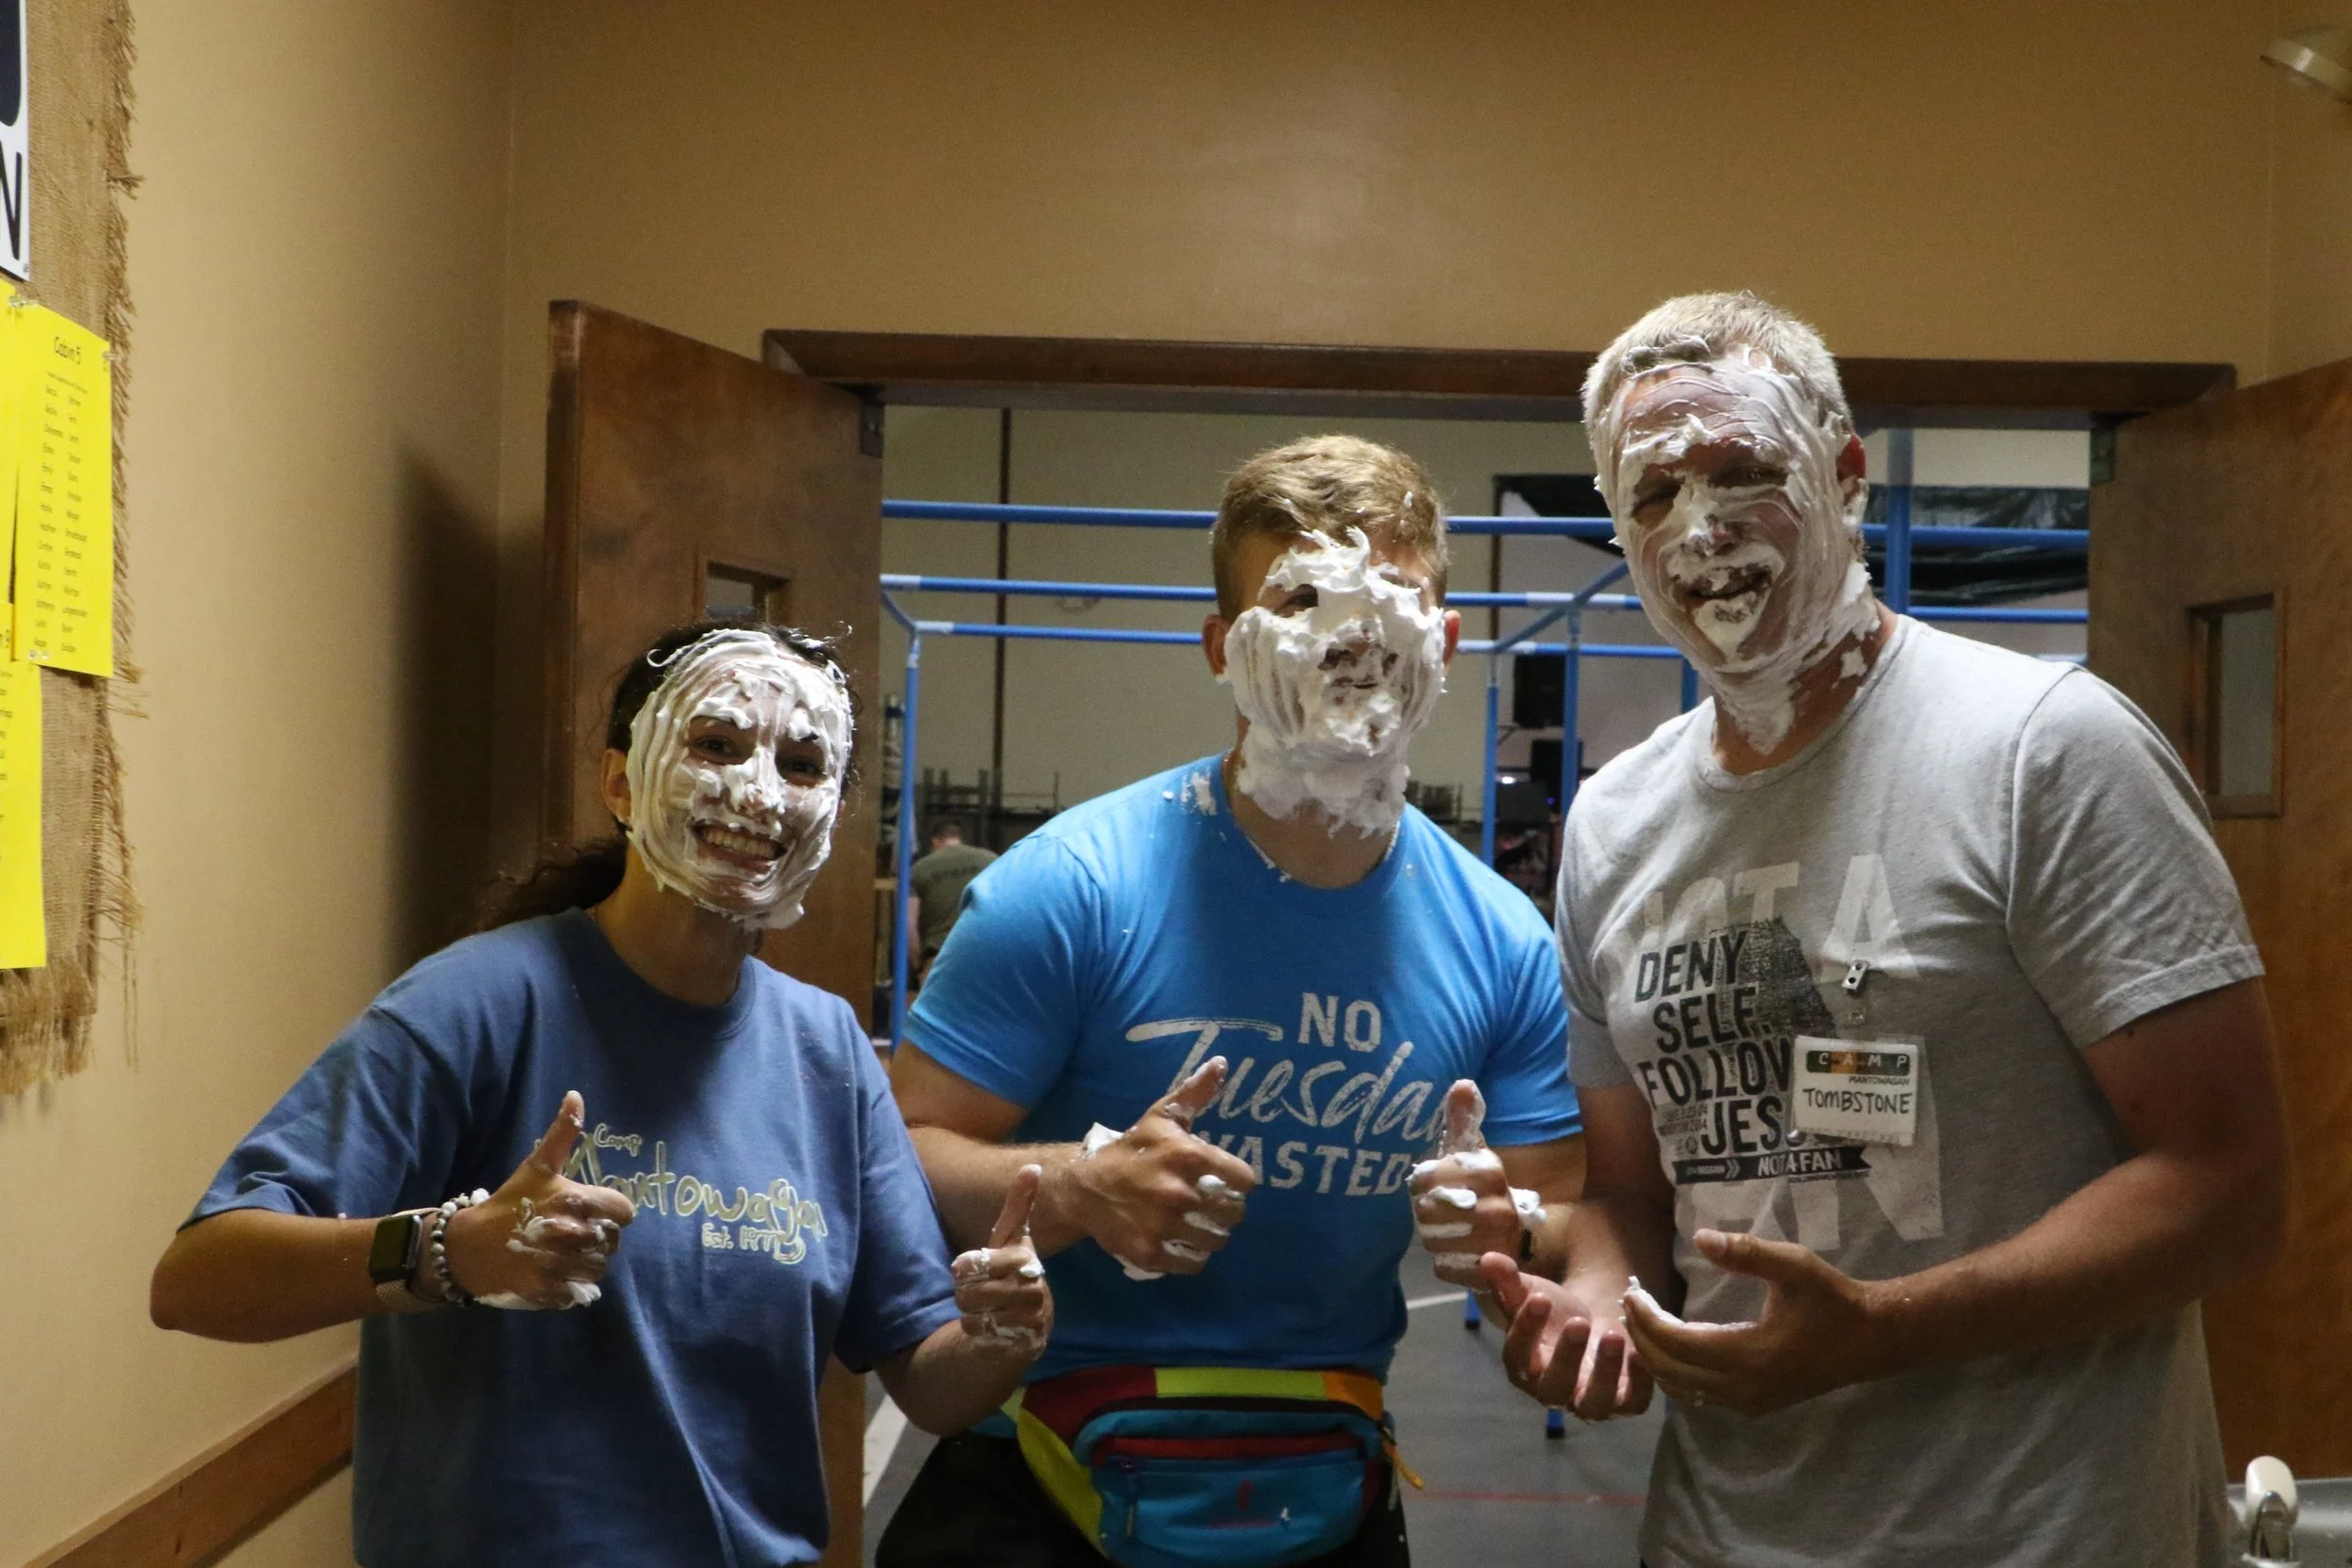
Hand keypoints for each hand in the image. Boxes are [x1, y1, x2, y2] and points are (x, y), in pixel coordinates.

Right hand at [443, 1092, 636, 1309]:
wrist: (465, 1246)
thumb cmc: (508, 1204)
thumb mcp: (536, 1166)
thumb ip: (562, 1133)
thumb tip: (576, 1095)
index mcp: (572, 1200)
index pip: (623, 1212)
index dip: (612, 1213)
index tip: (594, 1213)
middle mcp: (569, 1233)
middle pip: (612, 1243)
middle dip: (598, 1239)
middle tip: (575, 1235)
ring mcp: (557, 1265)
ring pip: (598, 1269)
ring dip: (586, 1264)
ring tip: (565, 1255)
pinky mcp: (546, 1292)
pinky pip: (577, 1293)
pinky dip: (569, 1287)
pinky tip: (552, 1274)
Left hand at [952, 1164, 1051, 1357]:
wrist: (1025, 1322)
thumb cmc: (1011, 1273)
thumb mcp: (1009, 1239)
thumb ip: (1019, 1206)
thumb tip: (1032, 1166)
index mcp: (1027, 1259)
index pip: (978, 1262)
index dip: (965, 1267)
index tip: (968, 1267)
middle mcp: (1034, 1288)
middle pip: (970, 1290)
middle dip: (966, 1291)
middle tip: (978, 1290)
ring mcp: (1030, 1317)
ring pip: (973, 1312)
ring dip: (971, 1311)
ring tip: (986, 1307)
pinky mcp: (1022, 1341)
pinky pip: (979, 1333)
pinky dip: (976, 1330)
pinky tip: (990, 1326)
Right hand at [1052, 1057, 1255, 1276]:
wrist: (1084, 1186)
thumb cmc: (1132, 1149)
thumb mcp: (1162, 1117)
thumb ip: (1195, 1093)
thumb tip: (1221, 1063)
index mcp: (1186, 1156)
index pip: (1243, 1179)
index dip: (1239, 1180)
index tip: (1228, 1180)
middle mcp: (1177, 1192)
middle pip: (1233, 1213)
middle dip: (1227, 1209)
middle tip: (1214, 1205)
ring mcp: (1162, 1226)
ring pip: (1215, 1241)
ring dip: (1212, 1234)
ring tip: (1200, 1225)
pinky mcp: (1149, 1253)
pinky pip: (1191, 1263)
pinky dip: (1192, 1256)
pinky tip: (1183, 1242)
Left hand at [1408, 1081, 1537, 1286]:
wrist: (1504, 1246)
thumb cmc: (1476, 1192)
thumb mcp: (1469, 1155)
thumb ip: (1463, 1121)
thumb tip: (1462, 1082)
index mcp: (1491, 1171)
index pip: (1429, 1175)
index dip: (1419, 1181)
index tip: (1425, 1184)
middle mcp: (1501, 1206)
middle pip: (1428, 1209)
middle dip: (1422, 1211)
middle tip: (1431, 1212)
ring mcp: (1498, 1243)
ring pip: (1433, 1239)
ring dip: (1430, 1237)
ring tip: (1442, 1232)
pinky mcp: (1490, 1275)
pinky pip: (1443, 1267)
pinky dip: (1441, 1263)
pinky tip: (1452, 1256)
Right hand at [1480, 1253, 1652, 1420]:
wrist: (1593, 1324)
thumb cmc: (1554, 1314)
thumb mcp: (1532, 1292)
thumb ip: (1509, 1280)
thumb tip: (1488, 1259)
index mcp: (1525, 1365)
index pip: (1517, 1355)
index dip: (1526, 1329)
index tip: (1540, 1298)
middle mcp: (1554, 1391)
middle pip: (1553, 1388)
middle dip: (1566, 1357)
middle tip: (1579, 1322)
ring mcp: (1590, 1400)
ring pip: (1593, 1405)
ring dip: (1604, 1373)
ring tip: (1612, 1334)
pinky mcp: (1624, 1401)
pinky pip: (1633, 1403)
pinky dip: (1640, 1383)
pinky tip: (1639, 1353)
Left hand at [1619, 1228, 1887, 1415]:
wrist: (1871, 1340)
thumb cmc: (1832, 1299)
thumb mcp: (1794, 1266)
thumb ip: (1747, 1252)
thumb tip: (1700, 1237)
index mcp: (1751, 1355)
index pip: (1677, 1343)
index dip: (1647, 1319)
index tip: (1631, 1291)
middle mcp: (1745, 1388)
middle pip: (1671, 1370)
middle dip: (1642, 1338)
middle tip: (1629, 1303)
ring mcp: (1749, 1402)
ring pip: (1682, 1388)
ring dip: (1655, 1357)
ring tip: (1641, 1320)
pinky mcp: (1755, 1405)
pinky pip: (1700, 1395)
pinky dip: (1675, 1372)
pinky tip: (1669, 1344)